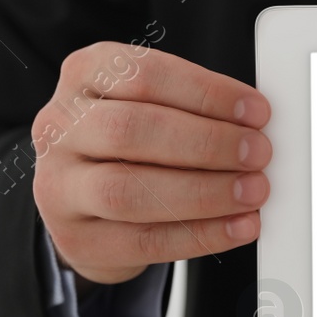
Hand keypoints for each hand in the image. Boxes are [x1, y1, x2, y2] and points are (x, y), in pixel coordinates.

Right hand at [31, 43, 271, 284]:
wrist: (83, 202)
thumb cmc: (129, 144)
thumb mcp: (151, 105)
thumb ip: (194, 108)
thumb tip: (257, 124)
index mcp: (83, 76)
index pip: (143, 75)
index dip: (206, 93)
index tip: (256, 111)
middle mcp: (60, 128)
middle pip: (131, 130)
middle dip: (206, 142)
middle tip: (258, 153)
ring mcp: (59, 187)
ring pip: (128, 192)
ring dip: (204, 192)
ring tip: (252, 191)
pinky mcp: (77, 239)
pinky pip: (143, 240)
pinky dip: (200, 235)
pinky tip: (237, 226)